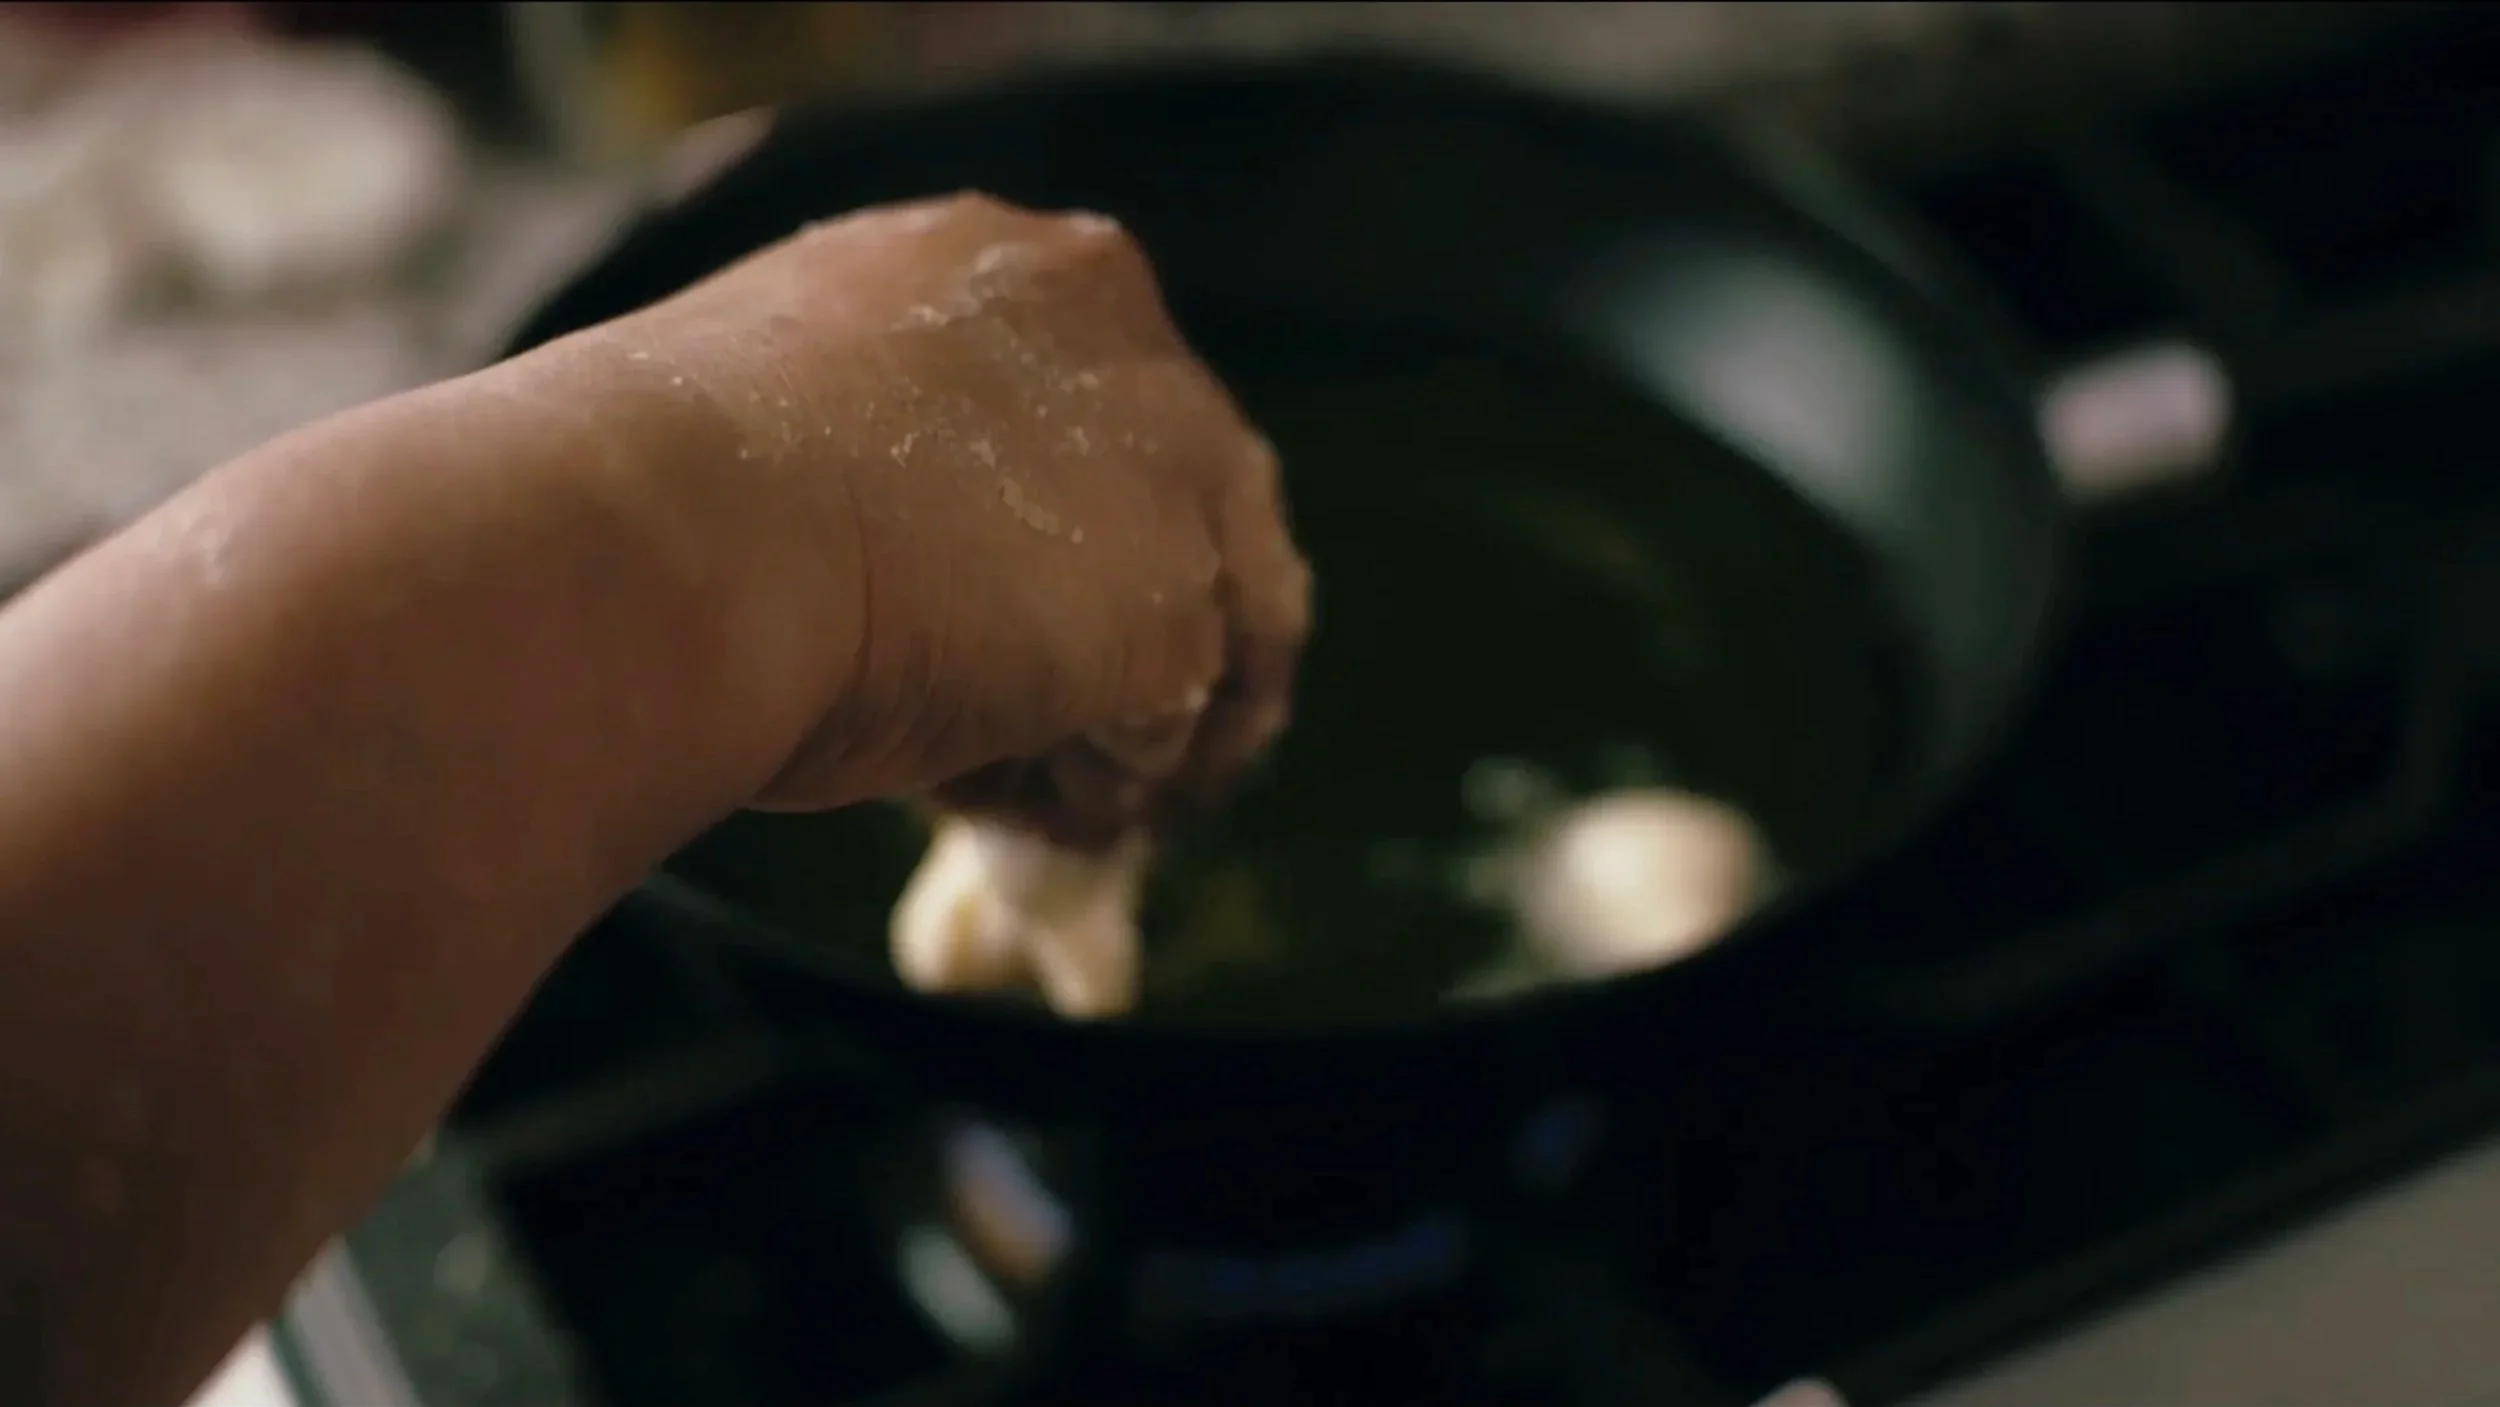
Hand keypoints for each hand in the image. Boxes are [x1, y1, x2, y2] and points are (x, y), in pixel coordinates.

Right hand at [606, 193, 1310, 842]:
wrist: (662, 543)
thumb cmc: (664, 492)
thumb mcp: (798, 429)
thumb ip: (904, 470)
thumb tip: (931, 594)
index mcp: (1019, 270)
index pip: (1104, 413)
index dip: (1074, 535)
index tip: (1024, 620)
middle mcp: (1129, 341)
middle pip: (1200, 513)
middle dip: (1146, 639)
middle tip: (1085, 752)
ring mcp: (1177, 474)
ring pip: (1205, 631)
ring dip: (1126, 732)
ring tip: (1038, 811)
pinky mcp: (1180, 611)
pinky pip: (1162, 738)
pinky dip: (1092, 794)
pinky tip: (1006, 816)